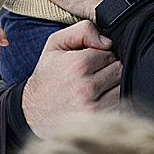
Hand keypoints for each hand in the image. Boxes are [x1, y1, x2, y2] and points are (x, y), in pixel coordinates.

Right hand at [22, 20, 121, 137]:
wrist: (32, 111)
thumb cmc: (47, 75)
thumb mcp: (56, 44)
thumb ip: (82, 31)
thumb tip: (108, 42)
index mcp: (78, 65)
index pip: (109, 52)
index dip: (100, 55)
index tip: (88, 63)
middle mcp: (87, 87)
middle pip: (118, 69)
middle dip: (108, 69)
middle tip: (92, 75)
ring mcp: (94, 107)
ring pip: (121, 86)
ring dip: (112, 85)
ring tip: (95, 88)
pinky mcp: (98, 121)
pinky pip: (119, 104)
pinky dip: (112, 101)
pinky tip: (98, 100)